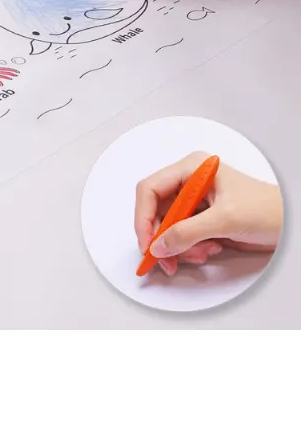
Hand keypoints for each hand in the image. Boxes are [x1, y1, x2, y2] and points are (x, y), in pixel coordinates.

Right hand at [134, 151, 282, 276]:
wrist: (293, 225)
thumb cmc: (270, 210)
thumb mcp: (225, 220)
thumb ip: (188, 232)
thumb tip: (159, 246)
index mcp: (192, 169)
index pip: (150, 189)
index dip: (143, 217)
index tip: (147, 243)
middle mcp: (189, 182)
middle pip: (155, 211)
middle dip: (161, 238)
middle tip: (164, 260)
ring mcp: (195, 201)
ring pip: (167, 227)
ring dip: (178, 246)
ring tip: (198, 254)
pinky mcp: (201, 219)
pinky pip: (181, 236)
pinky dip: (189, 249)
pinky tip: (208, 250)